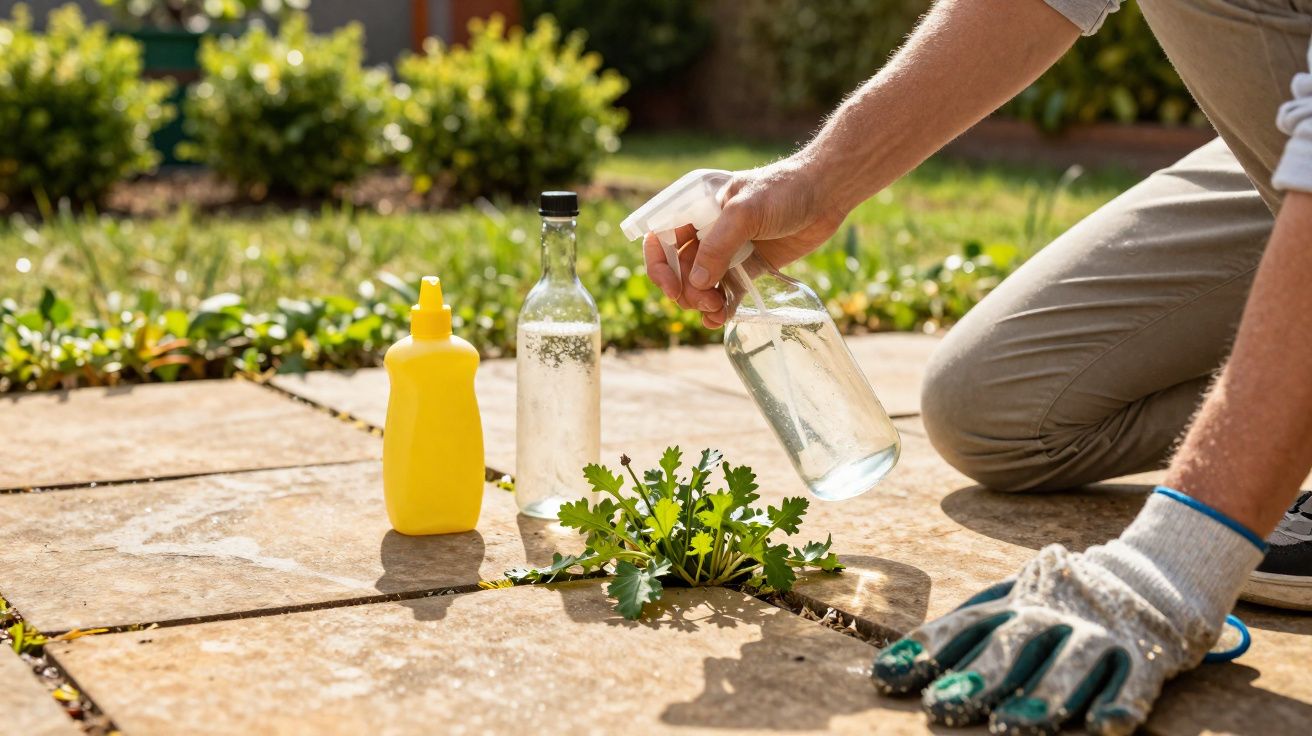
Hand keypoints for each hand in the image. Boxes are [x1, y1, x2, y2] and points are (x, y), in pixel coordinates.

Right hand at [643, 157, 848, 327]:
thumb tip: (696, 283)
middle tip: (706, 302)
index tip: (672, 288)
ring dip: (701, 302)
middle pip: (680, 267)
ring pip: (701, 283)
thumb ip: (718, 246)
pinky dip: (721, 307)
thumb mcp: (745, 212)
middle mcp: (708, 229)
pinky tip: (721, 319)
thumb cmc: (784, 190)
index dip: (659, 265)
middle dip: (686, 289)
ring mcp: (728, 249)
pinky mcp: (750, 265)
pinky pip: (727, 290)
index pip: (661, 237)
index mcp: (696, 206)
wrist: (827, 194)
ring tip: (716, 311)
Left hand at [871, 490, 1263, 734]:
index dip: (927, 650)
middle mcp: (1052, 614)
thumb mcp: (1013, 599)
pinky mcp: (1145, 654)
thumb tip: (897, 658)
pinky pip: (1133, 680)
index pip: (964, 626)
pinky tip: (1105, 726)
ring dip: (1041, 696)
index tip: (886, 677)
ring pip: (1069, 663)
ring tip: (1011, 727)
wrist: (1153, 574)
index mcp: (1015, 602)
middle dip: (977, 676)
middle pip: (1012, 644)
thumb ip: (968, 625)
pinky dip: (1120, 702)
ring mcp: (1099, 632)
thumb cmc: (1062, 601)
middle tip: (942, 706)